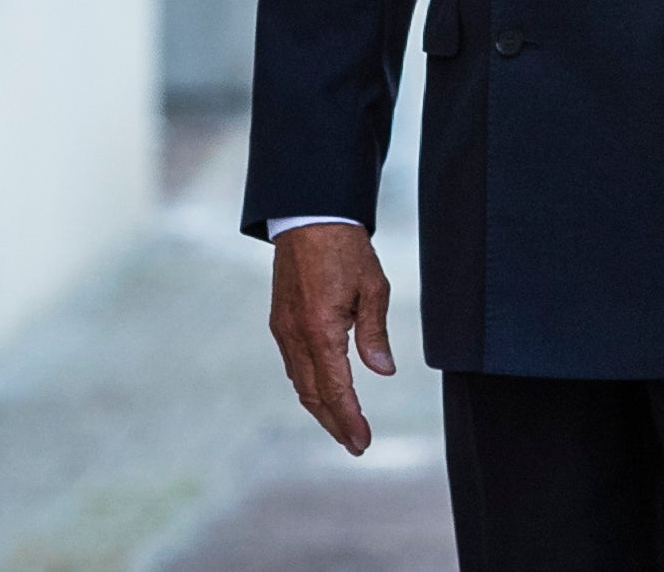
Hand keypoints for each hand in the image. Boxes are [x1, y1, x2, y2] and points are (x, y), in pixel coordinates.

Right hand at [268, 222, 394, 455]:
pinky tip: (324, 394)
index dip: (349, 418)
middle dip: (335, 423)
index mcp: (320, 330)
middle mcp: (296, 336)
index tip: (362, 442)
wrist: (308, 219)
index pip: (335, 388)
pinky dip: (309, 387)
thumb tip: (383, 372)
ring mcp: (283, 331)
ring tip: (343, 428)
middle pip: (313, 395)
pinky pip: (294, 366)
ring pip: (300, 383)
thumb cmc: (346, 249)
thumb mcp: (374, 287)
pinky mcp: (280, 323)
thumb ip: (375, 333)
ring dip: (320, 409)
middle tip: (356, 445)